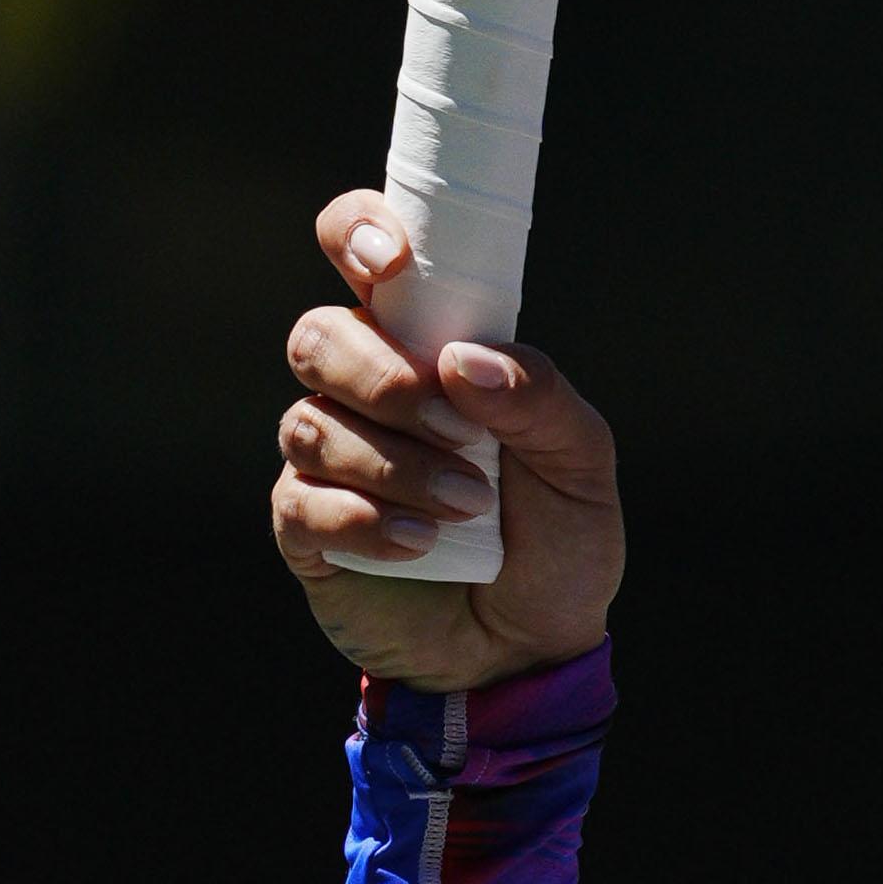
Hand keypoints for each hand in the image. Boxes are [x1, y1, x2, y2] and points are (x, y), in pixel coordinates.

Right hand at [271, 194, 626, 688]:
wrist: (532, 650)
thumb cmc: (557, 539)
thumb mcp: (581, 463)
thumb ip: (539, 398)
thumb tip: (466, 357)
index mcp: (429, 345)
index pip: (362, 254)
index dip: (357, 232)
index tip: (388, 261)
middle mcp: (366, 390)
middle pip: (319, 337)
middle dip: (385, 379)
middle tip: (460, 431)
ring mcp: (329, 459)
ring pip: (311, 423)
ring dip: (394, 464)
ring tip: (468, 507)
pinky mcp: (306, 528)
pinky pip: (301, 501)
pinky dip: (364, 521)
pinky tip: (421, 545)